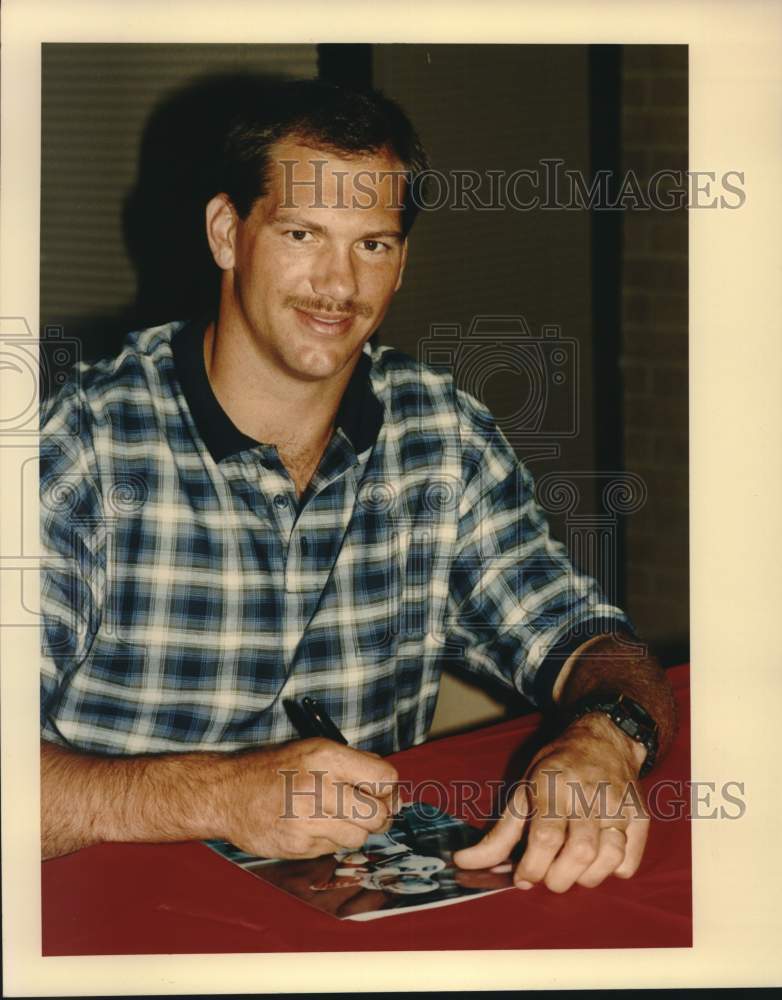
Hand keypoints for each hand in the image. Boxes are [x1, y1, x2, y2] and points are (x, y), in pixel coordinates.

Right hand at [216, 738, 398, 859]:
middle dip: (378, 816)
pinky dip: (331, 841)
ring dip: (354, 831)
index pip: (385, 778)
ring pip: (359, 837)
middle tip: (367, 812)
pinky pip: (334, 849)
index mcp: (327, 757)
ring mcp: (309, 819)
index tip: (380, 792)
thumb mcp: (314, 749)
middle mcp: (320, 787)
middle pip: (378, 815)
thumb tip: (390, 788)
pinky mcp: (299, 845)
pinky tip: (314, 827)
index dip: (387, 789)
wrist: (229, 793)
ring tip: (335, 818)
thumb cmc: (275, 769)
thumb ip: (353, 764)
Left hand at [453, 713, 649, 892]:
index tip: (523, 876)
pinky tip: (597, 860)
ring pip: (607, 860)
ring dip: (585, 878)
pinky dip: (610, 872)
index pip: (546, 837)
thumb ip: (500, 833)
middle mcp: (588, 794)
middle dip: (558, 879)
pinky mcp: (639, 817)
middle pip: (579, 854)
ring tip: (571, 870)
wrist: (604, 740)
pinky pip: (628, 863)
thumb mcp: (523, 789)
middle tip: (547, 876)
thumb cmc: (557, 767)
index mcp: (553, 784)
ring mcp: (618, 805)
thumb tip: (465, 863)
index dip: (532, 867)